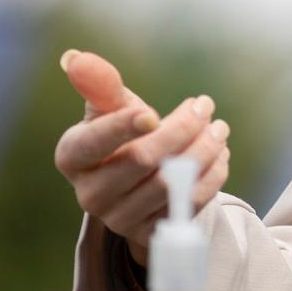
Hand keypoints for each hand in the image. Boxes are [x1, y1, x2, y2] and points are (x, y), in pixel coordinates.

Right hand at [53, 50, 230, 266]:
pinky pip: (188, 204)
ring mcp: (119, 218)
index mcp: (71, 157)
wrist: (136, 181)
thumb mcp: (110, 108)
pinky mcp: (150, 232)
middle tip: (205, 106)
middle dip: (181, 129)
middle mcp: (89, 194)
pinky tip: (220, 154)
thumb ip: (99, 85)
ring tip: (219, 128)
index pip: (94, 143)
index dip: (123, 127)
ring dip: (204, 151)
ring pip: (170, 183)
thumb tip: (73, 57)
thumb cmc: (120, 134)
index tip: (153, 114)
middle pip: (142, 160)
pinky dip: (211, 176)